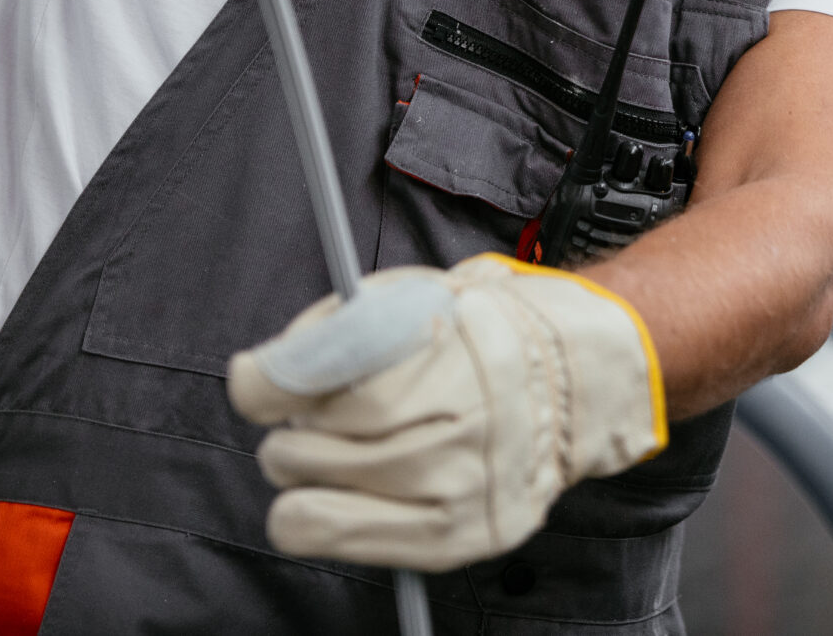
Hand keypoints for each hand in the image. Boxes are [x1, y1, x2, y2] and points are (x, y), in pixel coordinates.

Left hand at [227, 255, 667, 572]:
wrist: (577, 384)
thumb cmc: (483, 334)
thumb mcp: (419, 293)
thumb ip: (339, 324)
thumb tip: (254, 377)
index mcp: (446, 347)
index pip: (313, 377)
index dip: (264, 383)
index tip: (256, 381)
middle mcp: (457, 423)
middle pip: (301, 444)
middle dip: (293, 427)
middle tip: (322, 414)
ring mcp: (458, 488)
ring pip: (308, 501)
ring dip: (305, 472)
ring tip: (341, 450)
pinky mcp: (456, 539)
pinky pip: (339, 540)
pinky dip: (320, 519)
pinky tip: (343, 494)